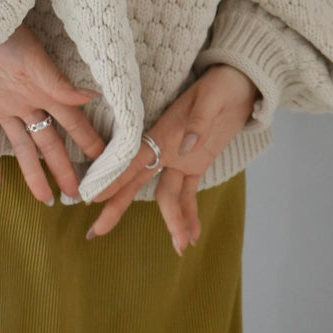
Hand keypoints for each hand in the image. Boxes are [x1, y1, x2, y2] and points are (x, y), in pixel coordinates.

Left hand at [0, 23, 107, 203]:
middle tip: (74, 194)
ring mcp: (2, 108)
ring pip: (21, 148)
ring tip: (44, 199)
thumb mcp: (35, 60)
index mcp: (44, 90)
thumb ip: (60, 84)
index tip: (103, 162)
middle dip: (62, 167)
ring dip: (32, 173)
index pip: (71, 122)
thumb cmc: (6, 37)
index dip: (87, 141)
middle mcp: (26, 103)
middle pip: (48, 142)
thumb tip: (95, 96)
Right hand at [85, 65, 260, 254]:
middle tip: (99, 231)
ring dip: (172, 222)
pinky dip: (190, 214)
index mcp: (162, 132)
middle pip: (136, 182)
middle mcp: (165, 149)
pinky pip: (189, 194)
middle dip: (118, 206)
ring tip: (181, 248)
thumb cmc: (221, 86)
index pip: (131, 159)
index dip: (111, 178)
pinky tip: (193, 235)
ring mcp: (180, 159)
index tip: (92, 196)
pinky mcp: (196, 165)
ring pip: (167, 196)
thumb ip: (198, 121)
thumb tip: (183, 146)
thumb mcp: (212, 98)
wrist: (240, 83)